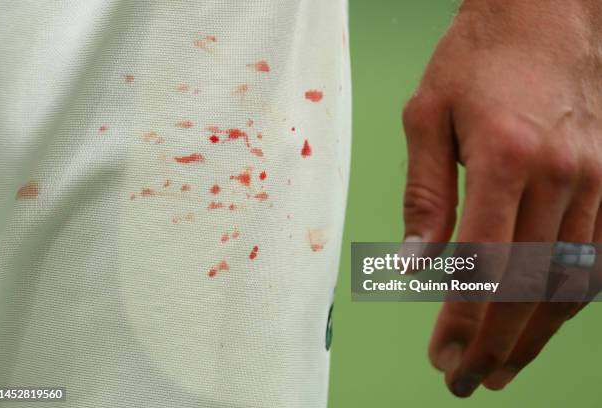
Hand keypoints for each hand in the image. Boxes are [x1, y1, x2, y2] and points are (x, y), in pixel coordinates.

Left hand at [401, 0, 601, 396]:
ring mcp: (600, 180)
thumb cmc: (479, 58)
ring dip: (537, 336)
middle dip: (496, 345)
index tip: (442, 355)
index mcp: (505, 159)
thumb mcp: (427, 114)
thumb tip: (415, 262)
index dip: (461, 322)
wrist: (548, 10)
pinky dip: (573, 301)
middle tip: (466, 380)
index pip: (483, 266)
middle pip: (530, 287)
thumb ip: (424, 191)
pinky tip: (547, 323)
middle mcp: (562, 177)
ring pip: (572, 283)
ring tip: (503, 368)